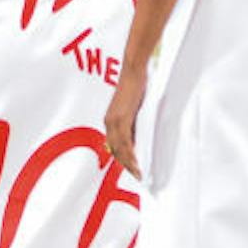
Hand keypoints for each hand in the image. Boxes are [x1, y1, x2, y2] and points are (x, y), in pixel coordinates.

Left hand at [103, 66, 148, 180]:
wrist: (133, 71)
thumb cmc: (134, 85)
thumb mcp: (131, 108)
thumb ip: (131, 122)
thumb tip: (135, 137)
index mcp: (110, 120)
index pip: (114, 145)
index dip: (121, 158)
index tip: (130, 168)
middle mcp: (109, 122)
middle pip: (115, 150)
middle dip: (126, 165)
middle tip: (136, 176)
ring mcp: (114, 121)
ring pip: (119, 149)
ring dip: (129, 163)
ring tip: (138, 174)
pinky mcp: (122, 118)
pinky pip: (125, 142)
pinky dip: (130, 154)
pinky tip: (136, 163)